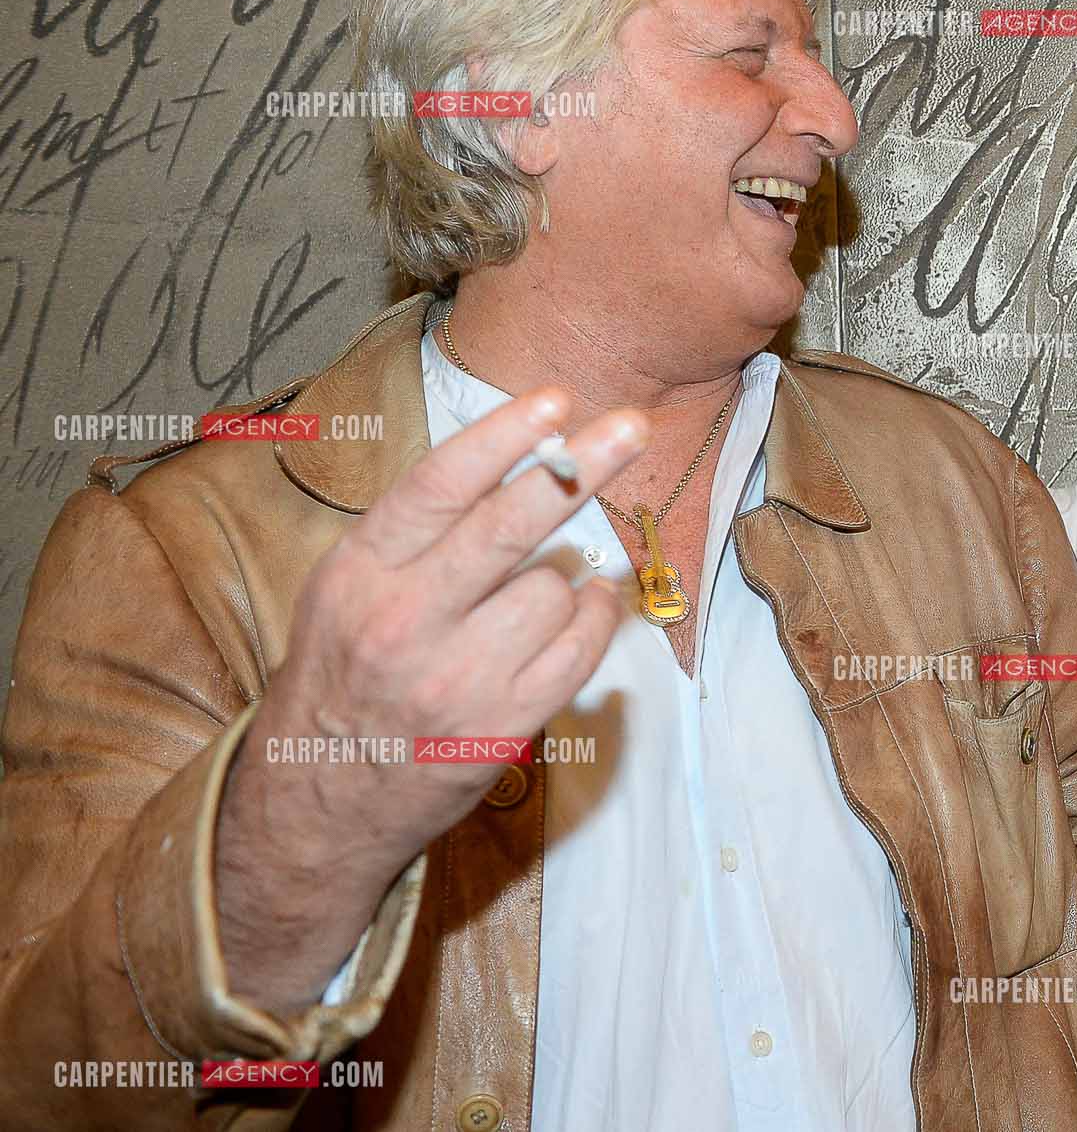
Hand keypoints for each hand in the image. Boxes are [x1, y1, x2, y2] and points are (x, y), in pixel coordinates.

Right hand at [216, 387, 647, 1006]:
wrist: (319, 802)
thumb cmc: (345, 674)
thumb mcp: (346, 589)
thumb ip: (417, 532)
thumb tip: (517, 460)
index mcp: (360, 573)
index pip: (438, 485)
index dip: (502, 437)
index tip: (555, 399)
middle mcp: (404, 622)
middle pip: (510, 525)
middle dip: (581, 468)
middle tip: (632, 427)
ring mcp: (456, 679)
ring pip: (555, 588)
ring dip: (571, 576)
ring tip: (550, 587)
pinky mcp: (501, 727)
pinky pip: (581, 649)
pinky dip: (597, 619)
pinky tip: (589, 609)